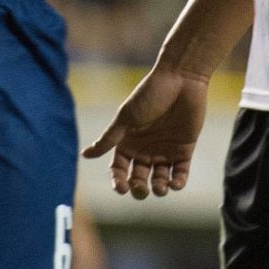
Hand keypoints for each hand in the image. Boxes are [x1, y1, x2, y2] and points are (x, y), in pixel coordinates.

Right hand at [82, 65, 209, 198]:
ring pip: (159, 180)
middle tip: (141, 189)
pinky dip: (178, 183)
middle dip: (139, 189)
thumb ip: (108, 139)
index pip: (119, 170)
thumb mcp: (126, 118)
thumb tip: (84, 155)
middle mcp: (145, 150)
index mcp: (128, 143)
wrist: (181, 79)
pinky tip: (174, 184)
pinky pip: (180, 173)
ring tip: (160, 188)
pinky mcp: (184, 150)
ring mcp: (165, 151)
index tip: (121, 188)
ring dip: (159, 189)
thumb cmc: (150, 95)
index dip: (118, 182)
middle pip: (138, 179)